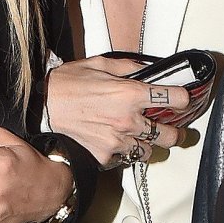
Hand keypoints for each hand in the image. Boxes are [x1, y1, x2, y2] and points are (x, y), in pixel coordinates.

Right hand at [45, 57, 187, 166]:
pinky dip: (123, 152)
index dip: (183, 98)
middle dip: (176, 133)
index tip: (182, 100)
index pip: (174, 98)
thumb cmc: (66, 84)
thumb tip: (148, 70)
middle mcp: (128, 121)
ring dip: (148, 145)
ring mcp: (117, 141)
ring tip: (140, 137)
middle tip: (174, 130)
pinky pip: (124, 158)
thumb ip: (128, 67)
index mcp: (130, 94)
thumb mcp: (99, 65)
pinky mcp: (104, 156)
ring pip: (149, 152)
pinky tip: (116, 142)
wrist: (40, 108)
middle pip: (170, 136)